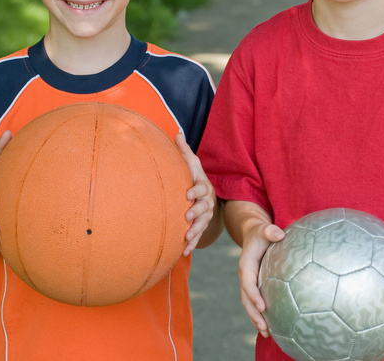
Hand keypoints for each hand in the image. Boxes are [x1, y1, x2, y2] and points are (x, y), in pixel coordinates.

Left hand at [176, 134, 215, 255]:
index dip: (196, 191)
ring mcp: (205, 216)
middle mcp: (206, 202)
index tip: (188, 194)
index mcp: (203, 187)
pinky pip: (198, 237)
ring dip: (196, 230)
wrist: (205, 198)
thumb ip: (184, 151)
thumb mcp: (192, 165)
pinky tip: (184, 251)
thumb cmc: (194, 178)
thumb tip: (177, 132)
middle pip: (203, 208)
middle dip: (196, 212)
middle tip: (186, 216)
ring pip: (202, 224)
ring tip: (187, 236)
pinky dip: (192, 244)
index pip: (201, 188)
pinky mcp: (201, 227)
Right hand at [238, 220, 284, 336]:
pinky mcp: (255, 286)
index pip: (248, 283)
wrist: (254, 235)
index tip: (263, 307)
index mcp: (246, 265)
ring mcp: (248, 283)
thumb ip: (270, 231)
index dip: (254, 295)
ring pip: (249, 304)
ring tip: (267, 334)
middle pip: (246, 299)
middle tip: (265, 328)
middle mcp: (245, 277)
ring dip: (256, 319)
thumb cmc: (261, 233)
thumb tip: (279, 234)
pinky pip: (255, 302)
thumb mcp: (264, 229)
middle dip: (254, 315)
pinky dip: (260, 315)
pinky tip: (271, 326)